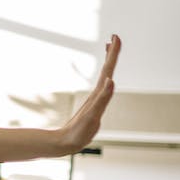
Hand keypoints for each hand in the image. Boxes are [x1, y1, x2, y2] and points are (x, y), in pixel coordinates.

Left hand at [59, 34, 118, 152]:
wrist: (64, 143)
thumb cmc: (77, 132)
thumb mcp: (92, 115)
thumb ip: (102, 98)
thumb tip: (110, 80)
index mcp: (97, 94)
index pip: (108, 70)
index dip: (112, 54)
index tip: (115, 37)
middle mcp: (97, 95)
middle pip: (107, 70)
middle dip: (112, 53)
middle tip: (115, 37)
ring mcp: (95, 101)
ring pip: (104, 77)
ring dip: (109, 62)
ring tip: (110, 49)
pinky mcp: (93, 108)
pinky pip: (102, 90)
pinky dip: (107, 80)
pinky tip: (108, 78)